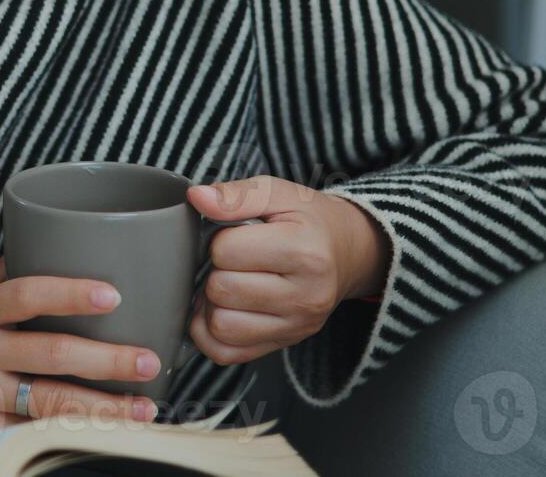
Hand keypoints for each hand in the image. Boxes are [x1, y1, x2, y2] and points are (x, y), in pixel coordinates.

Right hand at [0, 257, 162, 434]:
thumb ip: (8, 281)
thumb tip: (64, 242)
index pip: (25, 294)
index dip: (69, 292)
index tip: (114, 294)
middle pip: (48, 354)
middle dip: (106, 360)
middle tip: (150, 362)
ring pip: (47, 403)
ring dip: (102, 408)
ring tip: (145, 409)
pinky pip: (30, 435)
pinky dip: (70, 435)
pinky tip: (105, 436)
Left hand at [183, 175, 390, 365]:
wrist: (347, 251)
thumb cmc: (308, 221)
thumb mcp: (279, 193)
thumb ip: (237, 195)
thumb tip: (198, 198)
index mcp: (305, 253)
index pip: (226, 251)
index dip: (220, 239)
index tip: (236, 235)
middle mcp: (305, 297)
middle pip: (221, 290)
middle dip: (216, 270)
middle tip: (233, 261)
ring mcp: (296, 326)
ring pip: (220, 327)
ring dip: (212, 304)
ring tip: (229, 283)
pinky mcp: (283, 344)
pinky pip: (225, 353)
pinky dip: (211, 334)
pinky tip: (223, 309)